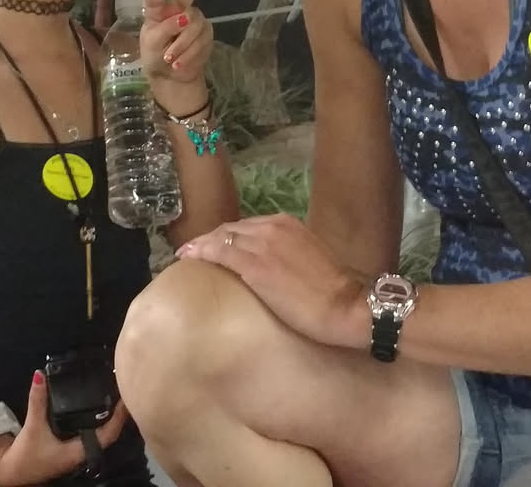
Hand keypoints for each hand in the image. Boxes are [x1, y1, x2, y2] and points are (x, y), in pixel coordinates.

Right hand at [0, 371, 128, 485]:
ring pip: (98, 434)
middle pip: (107, 434)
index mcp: (78, 451)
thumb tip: (39, 375)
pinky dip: (93, 421)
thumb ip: (37, 401)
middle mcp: (80, 453)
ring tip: (113, 397)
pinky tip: (94, 408)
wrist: (10, 472)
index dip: (118, 419)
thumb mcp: (33, 426)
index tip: (126, 400)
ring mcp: (75, 452)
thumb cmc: (25, 455)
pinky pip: (88, 434)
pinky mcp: (68, 448)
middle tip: (123, 393)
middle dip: (116, 416)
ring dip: (106, 419)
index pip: (107, 435)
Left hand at [140, 0, 213, 101]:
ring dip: (181, 45)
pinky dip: (190, 54)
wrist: (171, 77)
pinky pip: (201, 39)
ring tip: (171, 60)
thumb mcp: (152, 43)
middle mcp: (177, 10)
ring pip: (193, 25)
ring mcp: (194, 20)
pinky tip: (180, 64)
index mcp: (158, 10)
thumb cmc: (155, 56)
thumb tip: (184, 18)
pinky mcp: (206, 33)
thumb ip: (166, 28)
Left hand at [175, 214, 368, 350]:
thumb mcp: (308, 258)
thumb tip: (271, 263)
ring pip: (221, 237)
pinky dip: (202, 253)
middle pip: (231, 229)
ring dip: (202, 245)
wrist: (344, 305)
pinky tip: (190, 257)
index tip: (213, 246)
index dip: (227, 235)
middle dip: (211, 238)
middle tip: (194, 250)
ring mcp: (262, 245)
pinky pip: (220, 253)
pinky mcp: (254, 266)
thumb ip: (287, 253)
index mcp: (287, 224)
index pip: (246, 226)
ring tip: (187, 254)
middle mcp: (272, 227)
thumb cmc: (331, 290)